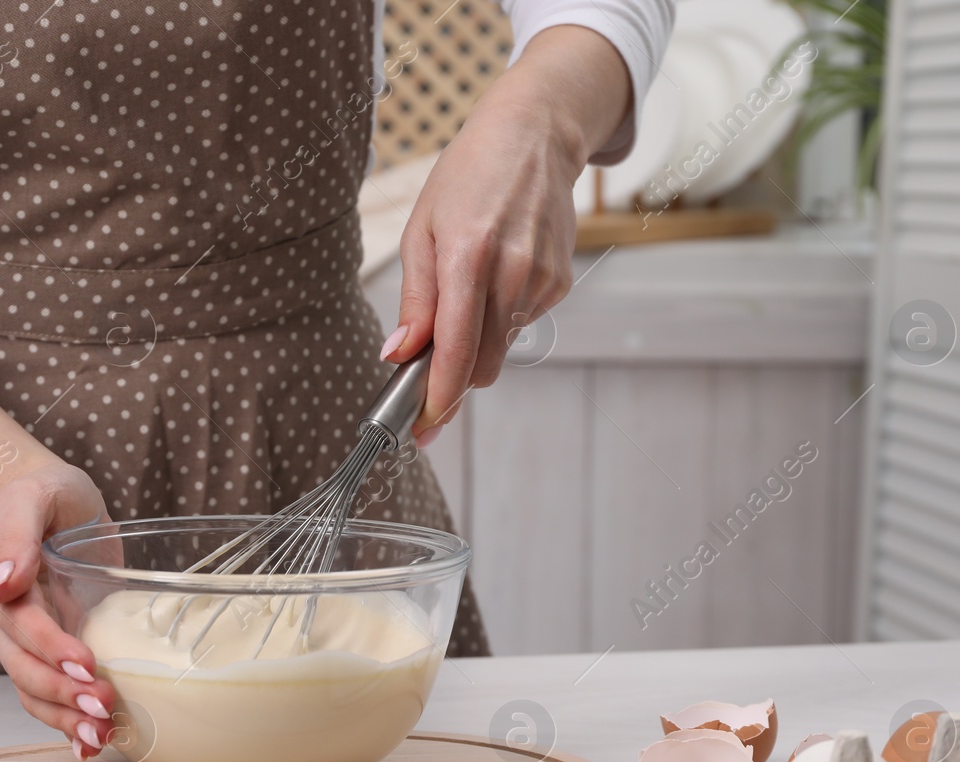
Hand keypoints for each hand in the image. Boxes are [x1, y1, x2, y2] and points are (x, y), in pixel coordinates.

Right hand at [0, 459, 115, 759]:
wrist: (57, 502)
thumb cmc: (48, 492)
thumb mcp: (35, 495)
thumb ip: (19, 532)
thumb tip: (2, 581)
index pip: (18, 623)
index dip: (50, 647)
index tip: (86, 664)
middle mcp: (2, 617)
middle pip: (23, 667)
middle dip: (61, 693)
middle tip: (103, 707)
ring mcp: (23, 638)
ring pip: (33, 689)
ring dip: (64, 717)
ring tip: (101, 735)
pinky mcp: (48, 650)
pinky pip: (47, 693)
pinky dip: (66, 720)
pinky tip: (91, 741)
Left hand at [380, 26, 632, 441]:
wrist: (533, 138)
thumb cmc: (467, 179)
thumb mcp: (422, 231)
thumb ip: (416, 300)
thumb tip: (399, 354)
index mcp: (469, 256)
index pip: (457, 350)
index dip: (439, 397)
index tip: (422, 427)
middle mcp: (512, 272)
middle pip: (484, 365)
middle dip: (455, 382)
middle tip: (426, 378)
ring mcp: (542, 280)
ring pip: (502, 347)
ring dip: (478, 342)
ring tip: (467, 290)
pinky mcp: (560, 283)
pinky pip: (520, 323)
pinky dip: (501, 316)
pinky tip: (497, 275)